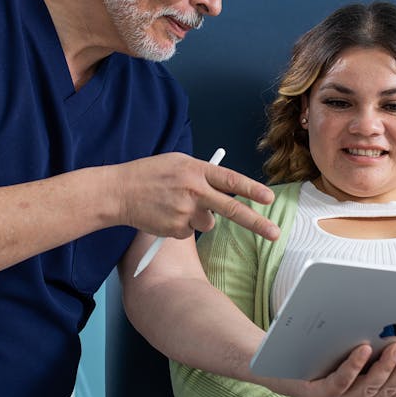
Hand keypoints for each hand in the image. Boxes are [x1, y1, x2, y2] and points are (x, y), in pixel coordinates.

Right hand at [112, 152, 279, 240]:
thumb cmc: (150, 174)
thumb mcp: (178, 163)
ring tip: (177, 206)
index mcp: (196, 170)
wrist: (120, 192)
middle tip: (275, 233)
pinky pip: (190, 231)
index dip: (253, 190)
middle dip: (256, 223)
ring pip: (209, 223)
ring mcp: (185, 211)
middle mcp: (194, 190)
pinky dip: (182, 225)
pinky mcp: (176, 229)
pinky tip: (167, 214)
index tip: (269, 199)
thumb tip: (227, 185)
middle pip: (231, 209)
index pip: (231, 180)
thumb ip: (202, 172)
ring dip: (200, 218)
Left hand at [262, 342, 395, 396]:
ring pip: (368, 387)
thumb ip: (371, 351)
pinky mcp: (317, 394)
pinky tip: (363, 348)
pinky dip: (354, 365)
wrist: (275, 363)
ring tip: (394, 346)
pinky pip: (340, 381)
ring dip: (385, 366)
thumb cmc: (316, 354)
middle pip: (387, 390)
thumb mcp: (348, 354)